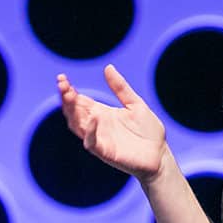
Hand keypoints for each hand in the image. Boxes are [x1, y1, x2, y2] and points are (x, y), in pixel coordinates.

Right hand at [57, 65, 167, 184]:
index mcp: (101, 113)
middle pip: (74, 111)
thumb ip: (120, 88)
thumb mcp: (135, 104)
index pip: (79, 100)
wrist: (161, 155)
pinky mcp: (106, 152)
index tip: (62, 78)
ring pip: (78, 126)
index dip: (69, 90)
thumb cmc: (148, 131)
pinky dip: (90, 131)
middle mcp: (96, 126)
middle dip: (66, 98)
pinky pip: (92, 143)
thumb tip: (108, 67)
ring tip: (69, 95)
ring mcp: (100, 139)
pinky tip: (94, 117)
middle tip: (62, 84)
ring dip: (71, 112)